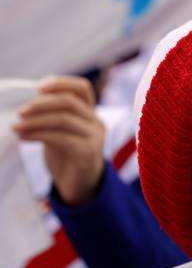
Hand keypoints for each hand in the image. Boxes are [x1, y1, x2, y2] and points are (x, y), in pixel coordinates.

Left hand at [13, 76, 104, 204]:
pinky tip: (24, 138)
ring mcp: (95, 138)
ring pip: (64, 119)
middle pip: (70, 102)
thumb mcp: (59, 130)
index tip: (38, 88)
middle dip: (42, 104)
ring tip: (17, 127)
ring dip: (35, 121)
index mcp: (90, 113)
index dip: (60, 83)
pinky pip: (62, 138)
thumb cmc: (66, 155)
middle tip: (21, 112)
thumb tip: (29, 99)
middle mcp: (96, 122)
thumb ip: (51, 114)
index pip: (82, 88)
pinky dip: (39, 135)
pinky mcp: (88, 153)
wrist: (79, 184)